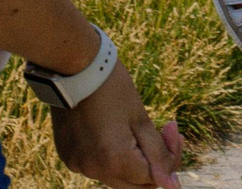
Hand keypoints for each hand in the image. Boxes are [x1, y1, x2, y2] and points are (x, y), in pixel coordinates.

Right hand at [47, 63, 183, 187]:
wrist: (72, 65)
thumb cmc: (112, 87)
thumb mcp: (141, 118)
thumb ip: (158, 154)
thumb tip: (173, 185)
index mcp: (114, 160)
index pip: (153, 177)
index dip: (169, 157)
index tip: (173, 129)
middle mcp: (93, 169)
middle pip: (134, 184)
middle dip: (152, 163)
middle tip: (163, 133)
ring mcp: (78, 165)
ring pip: (115, 176)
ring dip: (131, 160)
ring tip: (135, 128)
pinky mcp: (68, 156)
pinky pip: (97, 166)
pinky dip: (109, 155)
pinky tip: (112, 129)